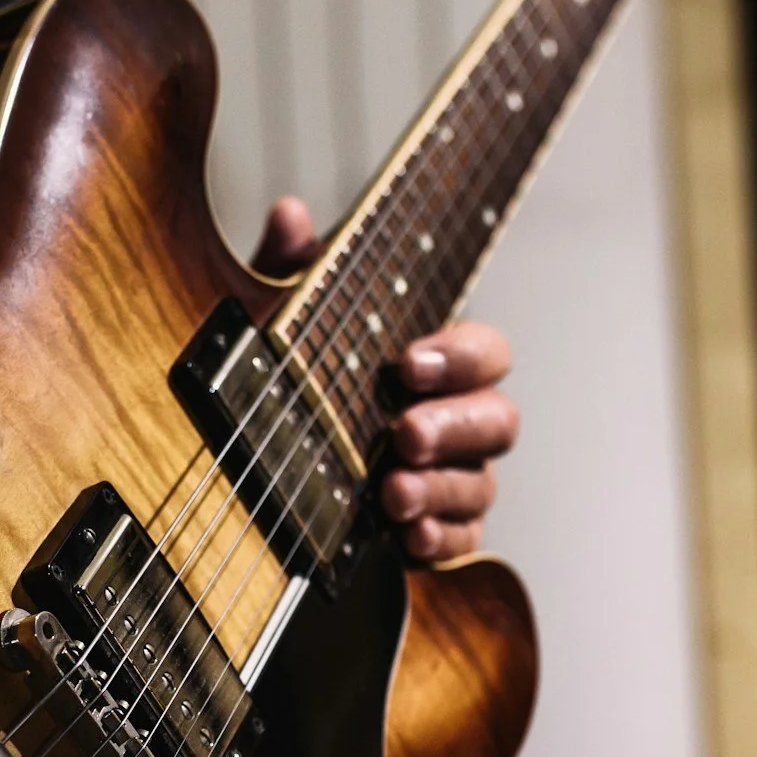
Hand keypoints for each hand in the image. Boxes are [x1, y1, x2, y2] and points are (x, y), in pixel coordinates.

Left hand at [254, 198, 517, 560]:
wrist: (258, 478)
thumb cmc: (289, 383)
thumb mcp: (278, 326)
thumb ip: (289, 275)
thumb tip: (290, 215)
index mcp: (435, 366)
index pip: (485, 351)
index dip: (461, 356)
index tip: (409, 363)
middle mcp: (455, 421)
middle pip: (498, 420)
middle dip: (454, 426)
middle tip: (404, 434)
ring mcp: (450, 480)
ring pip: (480, 485)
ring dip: (440, 488)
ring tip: (392, 493)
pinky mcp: (434, 534)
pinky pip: (461, 542)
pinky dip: (440, 539)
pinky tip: (409, 536)